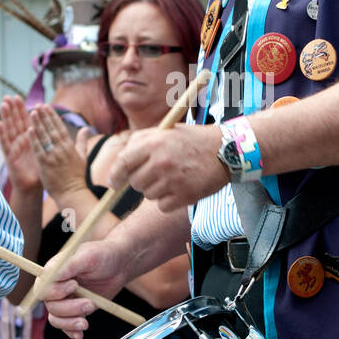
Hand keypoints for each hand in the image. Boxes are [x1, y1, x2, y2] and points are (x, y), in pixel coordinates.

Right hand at [0, 96, 40, 193]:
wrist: (33, 186)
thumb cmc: (41, 169)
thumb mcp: (46, 151)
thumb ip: (49, 138)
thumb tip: (56, 125)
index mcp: (29, 138)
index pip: (25, 121)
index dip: (21, 109)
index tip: (18, 96)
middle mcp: (20, 141)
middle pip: (15, 122)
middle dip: (12, 109)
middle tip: (9, 96)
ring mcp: (14, 148)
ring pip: (9, 129)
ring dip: (6, 117)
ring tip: (3, 104)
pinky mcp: (10, 156)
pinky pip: (5, 143)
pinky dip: (1, 133)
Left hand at [29, 106, 91, 202]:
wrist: (72, 193)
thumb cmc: (77, 177)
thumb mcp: (82, 157)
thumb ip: (82, 141)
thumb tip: (85, 128)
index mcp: (70, 147)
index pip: (60, 127)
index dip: (53, 116)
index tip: (47, 106)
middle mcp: (61, 149)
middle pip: (51, 129)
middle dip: (44, 116)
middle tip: (37, 105)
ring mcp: (53, 156)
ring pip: (44, 137)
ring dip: (38, 123)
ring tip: (32, 112)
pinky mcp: (45, 164)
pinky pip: (38, 149)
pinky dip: (34, 139)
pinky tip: (29, 129)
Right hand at [45, 239, 126, 337]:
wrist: (119, 265)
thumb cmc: (103, 255)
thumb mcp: (88, 256)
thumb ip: (70, 265)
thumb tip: (51, 274)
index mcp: (54, 271)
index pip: (42, 287)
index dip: (54, 291)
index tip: (74, 285)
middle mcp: (55, 287)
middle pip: (50, 306)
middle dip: (69, 308)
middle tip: (90, 303)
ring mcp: (65, 300)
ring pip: (56, 318)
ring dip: (70, 322)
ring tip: (88, 318)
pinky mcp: (74, 310)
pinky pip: (65, 326)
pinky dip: (71, 331)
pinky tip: (80, 334)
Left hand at [107, 124, 226, 212]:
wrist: (225, 151)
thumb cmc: (192, 140)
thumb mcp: (166, 132)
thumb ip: (142, 143)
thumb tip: (119, 166)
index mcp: (153, 143)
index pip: (123, 162)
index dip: (115, 175)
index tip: (113, 182)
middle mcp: (160, 162)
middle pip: (135, 182)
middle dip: (142, 180)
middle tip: (158, 172)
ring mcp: (172, 180)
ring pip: (148, 195)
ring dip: (157, 190)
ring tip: (173, 177)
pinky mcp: (184, 196)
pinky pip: (162, 206)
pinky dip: (169, 201)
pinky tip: (181, 188)